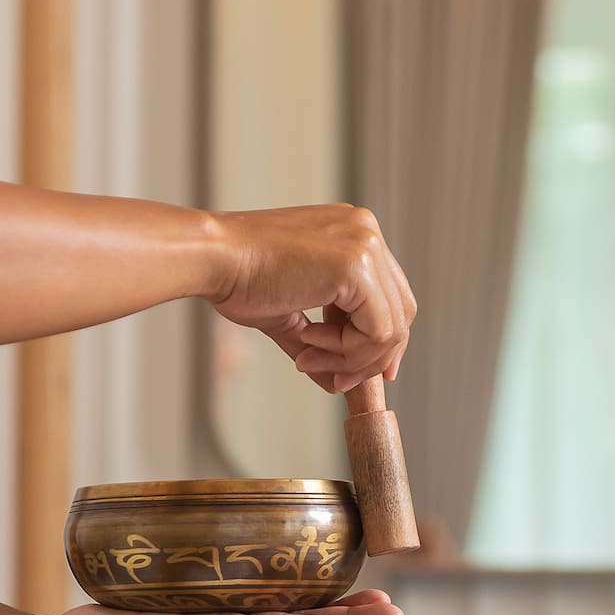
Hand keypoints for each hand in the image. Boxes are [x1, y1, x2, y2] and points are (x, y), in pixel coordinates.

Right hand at [207, 204, 415, 392]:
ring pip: (391, 328)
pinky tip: (309, 340)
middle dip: (370, 357)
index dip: (382, 342)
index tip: (359, 371)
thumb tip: (335, 381)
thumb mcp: (290, 313)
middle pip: (401, 313)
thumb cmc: (239, 276)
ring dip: (351, 358)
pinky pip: (377, 331)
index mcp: (354, 234)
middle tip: (335, 379)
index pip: (391, 297)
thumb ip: (320, 343)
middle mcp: (367, 232)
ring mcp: (366, 246)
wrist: (213, 258)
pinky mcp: (358, 266)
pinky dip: (347, 350)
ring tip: (308, 356)